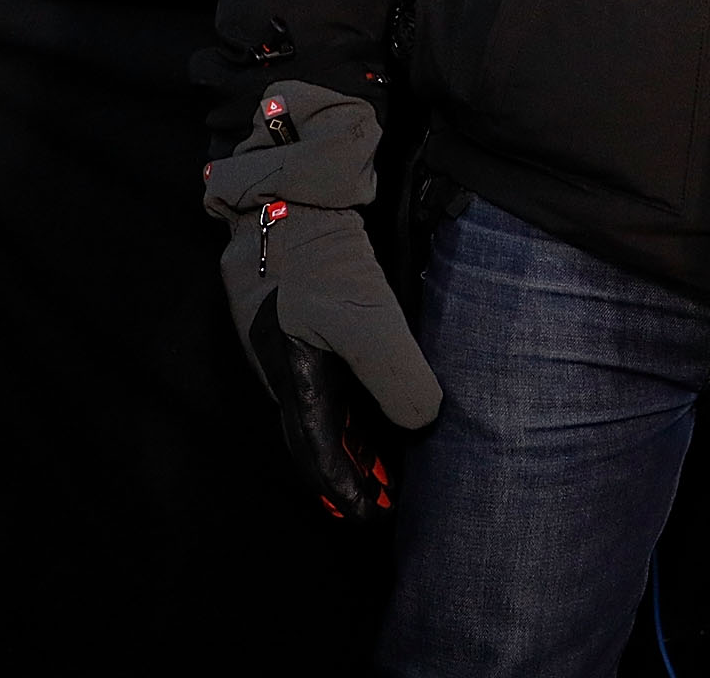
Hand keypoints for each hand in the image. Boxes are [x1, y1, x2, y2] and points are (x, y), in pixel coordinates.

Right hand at [204, 82, 441, 517]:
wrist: (286, 191)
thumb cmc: (320, 259)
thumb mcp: (367, 316)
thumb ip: (396, 374)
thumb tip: (424, 422)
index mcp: (294, 381)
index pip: (317, 454)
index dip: (346, 488)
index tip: (372, 517)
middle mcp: (285, 369)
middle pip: (313, 438)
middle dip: (346, 472)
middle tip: (381, 500)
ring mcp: (289, 342)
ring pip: (318, 409)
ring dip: (348, 439)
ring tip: (384, 461)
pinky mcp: (301, 316)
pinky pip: (324, 378)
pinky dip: (348, 402)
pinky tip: (373, 398)